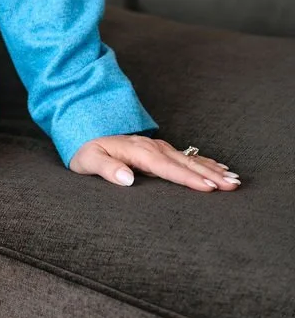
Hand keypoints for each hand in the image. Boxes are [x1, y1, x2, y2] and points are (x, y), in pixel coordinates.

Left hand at [69, 133, 241, 190]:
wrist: (84, 130)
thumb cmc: (86, 149)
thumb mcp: (88, 160)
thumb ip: (107, 168)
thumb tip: (127, 178)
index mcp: (137, 151)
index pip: (167, 167)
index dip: (188, 178)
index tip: (209, 187)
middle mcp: (152, 147)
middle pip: (185, 163)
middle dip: (210, 174)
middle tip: (233, 185)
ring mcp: (157, 147)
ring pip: (190, 160)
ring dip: (212, 169)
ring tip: (234, 179)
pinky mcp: (159, 150)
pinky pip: (186, 157)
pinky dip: (204, 162)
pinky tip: (219, 167)